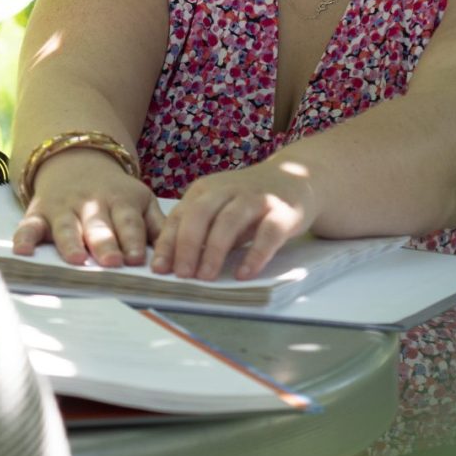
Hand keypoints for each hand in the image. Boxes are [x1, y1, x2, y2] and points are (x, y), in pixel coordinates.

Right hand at [12, 150, 164, 267]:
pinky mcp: (39, 213)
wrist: (75, 160)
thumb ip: (157, 225)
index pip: (128, 222)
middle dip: (104, 243)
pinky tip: (22, 252)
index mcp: (121, 201)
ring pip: (66, 227)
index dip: (132, 240)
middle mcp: (90, 204)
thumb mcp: (140, 199)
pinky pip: (29, 225)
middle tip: (111, 262)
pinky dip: (24, 238)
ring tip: (76, 260)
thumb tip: (176, 255)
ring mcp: (63, 208)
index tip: (136, 259)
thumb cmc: (114, 192)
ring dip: (70, 243)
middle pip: (98, 225)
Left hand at [152, 158, 318, 280]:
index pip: (180, 216)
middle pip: (200, 214)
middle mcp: (227, 189)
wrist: (297, 178)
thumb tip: (172, 264)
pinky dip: (254, 255)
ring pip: (229, 221)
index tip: (158, 268)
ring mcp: (255, 198)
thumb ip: (199, 230)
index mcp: (205, 190)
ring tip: (206, 277)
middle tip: (182, 274)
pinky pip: (267, 233)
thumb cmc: (248, 201)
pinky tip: (244, 274)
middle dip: (187, 245)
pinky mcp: (282, 211)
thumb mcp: (218, 210)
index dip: (167, 242)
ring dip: (215, 251)